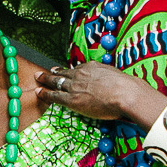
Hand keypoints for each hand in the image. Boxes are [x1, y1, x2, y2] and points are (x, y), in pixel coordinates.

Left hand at [36, 62, 166, 126]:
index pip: (78, 69)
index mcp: (94, 67)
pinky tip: (38, 91)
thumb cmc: (128, 88)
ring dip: (45, 79)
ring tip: (38, 78)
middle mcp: (82, 74)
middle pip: (64, 72)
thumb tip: (116, 84)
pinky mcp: (72, 99)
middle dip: (54, 72)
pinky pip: (54, 96)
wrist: (126, 94)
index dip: (70, 70)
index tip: (65, 70)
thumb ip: (112, 79)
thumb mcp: (119, 77)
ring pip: (56, 81)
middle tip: (45, 71)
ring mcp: (75, 86)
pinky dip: (44, 93)